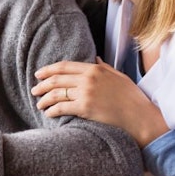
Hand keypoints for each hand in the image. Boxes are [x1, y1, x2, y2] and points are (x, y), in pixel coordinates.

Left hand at [31, 58, 168, 147]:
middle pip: (57, 79)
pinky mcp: (85, 108)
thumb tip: (95, 59)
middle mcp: (88, 79)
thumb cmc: (132, 98)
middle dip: (42, 84)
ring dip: (44, 99)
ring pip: (56, 93)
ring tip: (39, 104)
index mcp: (95, 69)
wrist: (140, 117)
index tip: (39, 74)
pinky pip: (62, 107)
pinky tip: (49, 113)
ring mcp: (86, 93)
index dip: (49, 70)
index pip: (64, 66)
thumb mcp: (119, 76)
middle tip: (34, 90)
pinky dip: (52, 110)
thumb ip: (104, 67)